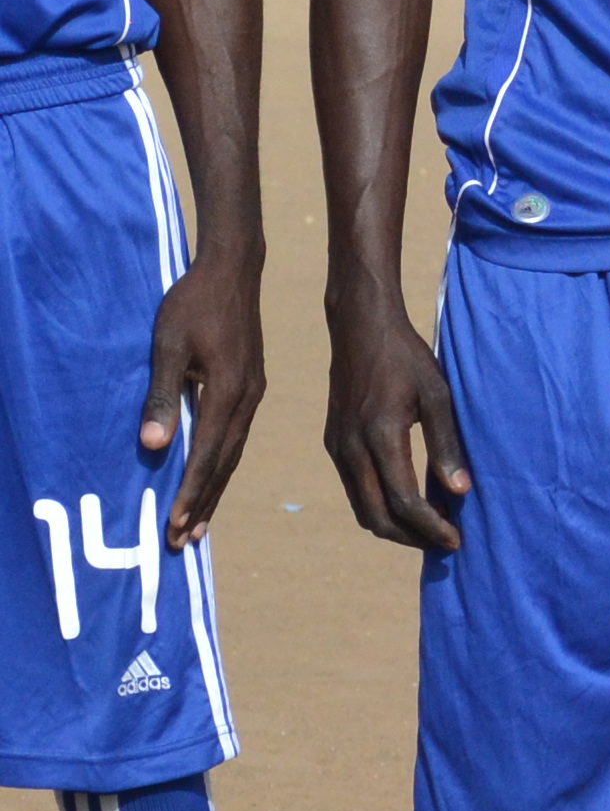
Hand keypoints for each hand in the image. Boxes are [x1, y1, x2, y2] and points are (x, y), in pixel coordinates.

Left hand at [140, 247, 263, 545]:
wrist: (233, 269)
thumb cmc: (192, 304)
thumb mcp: (167, 347)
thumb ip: (161, 395)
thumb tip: (154, 446)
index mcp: (229, 391)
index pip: (207, 454)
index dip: (190, 492)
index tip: (176, 526)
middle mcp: (247, 399)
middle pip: (226, 462)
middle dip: (202, 502)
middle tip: (185, 541)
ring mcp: (253, 392)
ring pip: (234, 452)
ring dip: (214, 488)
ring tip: (199, 522)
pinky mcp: (250, 386)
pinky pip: (237, 436)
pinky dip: (224, 464)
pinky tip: (215, 475)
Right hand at [322, 301, 471, 551]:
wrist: (360, 330)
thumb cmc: (406, 358)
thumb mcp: (438, 394)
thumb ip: (447, 444)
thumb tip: (461, 491)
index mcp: (379, 436)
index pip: (404, 501)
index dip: (431, 527)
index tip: (456, 540)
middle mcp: (350, 449)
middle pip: (376, 517)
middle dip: (411, 537)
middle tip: (444, 542)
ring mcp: (337, 449)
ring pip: (362, 508)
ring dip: (394, 526)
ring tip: (430, 528)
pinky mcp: (334, 444)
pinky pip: (355, 490)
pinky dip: (380, 506)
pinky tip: (407, 502)